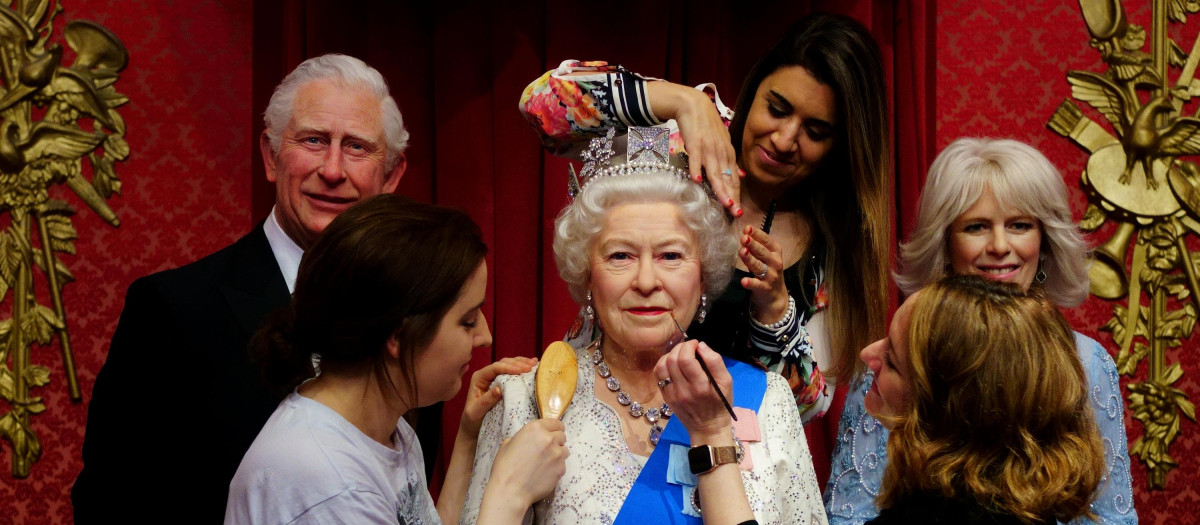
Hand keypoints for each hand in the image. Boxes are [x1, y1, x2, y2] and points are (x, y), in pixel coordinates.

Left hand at [460, 357, 537, 438]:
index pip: (495, 368)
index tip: (521, 371)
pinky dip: (522, 367)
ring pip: (510, 364)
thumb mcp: (476, 412)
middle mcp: (487, 374)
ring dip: (522, 363)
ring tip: (534, 363)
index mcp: (479, 378)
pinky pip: (513, 371)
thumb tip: (499, 389)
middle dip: (518, 363)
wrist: (473, 426)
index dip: (509, 367)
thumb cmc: (473, 420)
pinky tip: (532, 365)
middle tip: (530, 367)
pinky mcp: (502, 382)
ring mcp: (495, 377)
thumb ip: (486, 401)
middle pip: (504, 363)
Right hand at [486, 419, 568, 507]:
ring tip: (545, 462)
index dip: (554, 428)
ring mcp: (557, 454)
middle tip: (546, 450)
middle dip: (556, 441)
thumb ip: (522, 437)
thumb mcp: (507, 444)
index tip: (553, 432)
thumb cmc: (505, 468)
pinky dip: (556, 467)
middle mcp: (549, 439)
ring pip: (564, 450)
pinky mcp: (561, 469)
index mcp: (535, 429)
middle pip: (562, 435)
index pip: (555, 422)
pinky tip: (544, 473)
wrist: (510, 490)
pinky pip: (563, 464)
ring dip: (557, 454)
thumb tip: (527, 439)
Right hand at [645, 81, 742, 215]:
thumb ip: (729, 161)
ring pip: (715, 172)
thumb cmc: (707, 125)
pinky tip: (697, 180)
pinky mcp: (695, 143)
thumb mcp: (722, 142)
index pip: (734, 179)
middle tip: (736, 214)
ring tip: (725, 204)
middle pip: (727, 179)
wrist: (694, 105)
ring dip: (721, 189)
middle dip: (732, 197)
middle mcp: (721, 153)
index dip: (736, 195)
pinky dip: (696, 169)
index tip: (738, 210)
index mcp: (728, 154)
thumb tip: (739, 176)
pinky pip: (695, 159)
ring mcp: (708, 149)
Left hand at [655, 340, 733, 440]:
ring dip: (670, 355)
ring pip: (662, 366)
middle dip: (680, 348)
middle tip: (689, 347)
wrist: (708, 428)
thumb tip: (701, 345)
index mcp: (700, 387)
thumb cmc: (720, 404)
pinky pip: (658, 376)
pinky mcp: (666, 397)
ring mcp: (672, 395)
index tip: (695, 344)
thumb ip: (715, 362)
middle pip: (673, 360)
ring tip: (680, 354)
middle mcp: (683, 391)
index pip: (686, 359)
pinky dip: (663, 365)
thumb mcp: (726, 383)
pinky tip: (672, 364)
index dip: (689, 346)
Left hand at [739, 225, 789, 323]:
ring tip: (742, 252)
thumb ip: (757, 247)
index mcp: (776, 252)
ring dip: (750, 259)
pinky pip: (757, 285)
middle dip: (753, 244)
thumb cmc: (768, 272)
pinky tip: (744, 281)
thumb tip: (744, 234)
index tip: (747, 228)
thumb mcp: (767, 257)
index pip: (767, 241)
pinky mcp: (765, 288)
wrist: (776, 297)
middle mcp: (775, 263)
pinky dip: (750, 283)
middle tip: (744, 238)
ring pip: (758, 266)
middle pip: (762, 252)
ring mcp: (771, 276)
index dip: (757, 234)